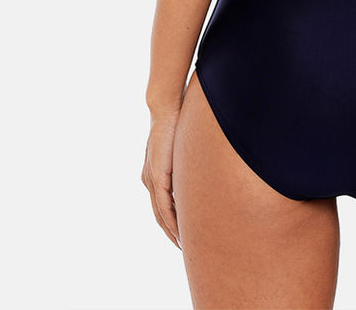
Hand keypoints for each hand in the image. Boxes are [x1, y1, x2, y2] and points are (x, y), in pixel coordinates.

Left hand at [141, 105, 181, 249]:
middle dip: (171, 232)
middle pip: (159, 215)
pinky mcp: (158, 177)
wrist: (167, 108)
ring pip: (160, 214)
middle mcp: (149, 179)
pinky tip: (179, 231)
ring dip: (171, 232)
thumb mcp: (184, 146)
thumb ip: (189, 159)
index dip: (171, 220)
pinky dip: (171, 221)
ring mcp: (152, 179)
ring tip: (183, 246)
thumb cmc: (178, 122)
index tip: (183, 233)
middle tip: (184, 248)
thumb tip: (206, 161)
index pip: (162, 204)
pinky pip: (163, 206)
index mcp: (154, 173)